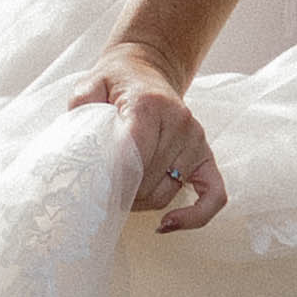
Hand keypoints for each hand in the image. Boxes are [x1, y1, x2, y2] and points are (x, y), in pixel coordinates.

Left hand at [73, 40, 225, 233]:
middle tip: (100, 192)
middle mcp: (180, 122)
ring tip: (121, 195)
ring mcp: (196, 141)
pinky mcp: (206, 156)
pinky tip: (168, 223)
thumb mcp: (91, 85)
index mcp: (150, 105)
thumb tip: (83, 143)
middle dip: (122, 192)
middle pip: (149, 179)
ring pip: (168, 192)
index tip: (95, 191)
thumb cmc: (115, 84)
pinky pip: (213, 196)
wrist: (145, 72)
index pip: (134, 153)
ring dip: (142, 202)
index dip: (114, 178)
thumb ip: (82, 107)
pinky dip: (194, 216)